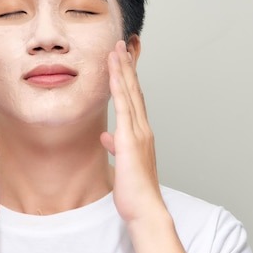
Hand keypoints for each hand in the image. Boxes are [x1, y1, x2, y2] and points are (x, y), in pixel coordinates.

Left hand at [100, 40, 163, 222]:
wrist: (145, 208)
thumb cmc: (134, 189)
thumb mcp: (121, 162)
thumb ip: (116, 145)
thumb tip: (107, 136)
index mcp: (139, 133)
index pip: (133, 99)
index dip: (127, 78)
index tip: (121, 60)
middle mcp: (142, 128)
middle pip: (134, 90)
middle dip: (126, 66)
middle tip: (120, 44)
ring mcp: (138, 132)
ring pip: (130, 93)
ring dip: (123, 70)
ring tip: (116, 49)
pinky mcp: (130, 139)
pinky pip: (124, 107)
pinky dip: (120, 88)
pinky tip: (114, 73)